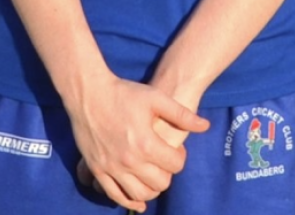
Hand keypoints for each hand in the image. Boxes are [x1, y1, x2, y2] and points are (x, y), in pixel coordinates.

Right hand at [68, 75, 208, 212]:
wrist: (88, 93)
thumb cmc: (124, 93)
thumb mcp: (156, 98)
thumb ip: (182, 115)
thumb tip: (205, 126)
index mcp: (146, 143)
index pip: (175, 165)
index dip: (180, 158)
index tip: (175, 150)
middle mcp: (129, 160)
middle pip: (160, 183)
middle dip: (167, 174)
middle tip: (164, 162)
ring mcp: (111, 168)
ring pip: (140, 194)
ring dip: (151, 189)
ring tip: (152, 175)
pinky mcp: (98, 170)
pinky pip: (115, 195)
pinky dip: (129, 201)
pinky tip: (138, 201)